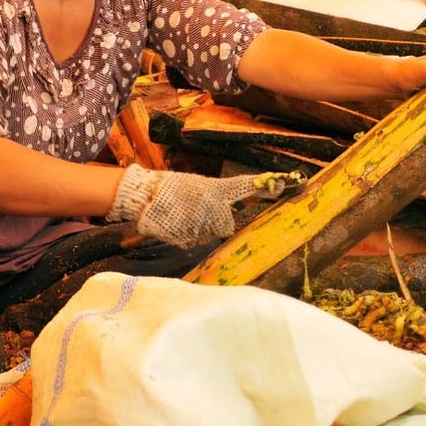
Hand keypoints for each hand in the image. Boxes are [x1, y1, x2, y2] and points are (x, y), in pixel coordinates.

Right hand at [107, 165, 296, 248]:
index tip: (281, 185)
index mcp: (214, 189)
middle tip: (195, 213)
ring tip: (181, 216)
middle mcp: (211, 206)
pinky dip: (187, 235)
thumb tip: (230, 207)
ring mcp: (200, 223)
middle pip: (226, 224)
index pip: (244, 188)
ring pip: (210, 233)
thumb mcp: (196, 185)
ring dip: (199, 228)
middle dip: (215, 221)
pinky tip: (175, 224)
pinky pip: (194, 241)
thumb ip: (216, 196)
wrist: (144, 197)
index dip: (264, 188)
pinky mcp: (188, 238)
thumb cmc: (170, 188)